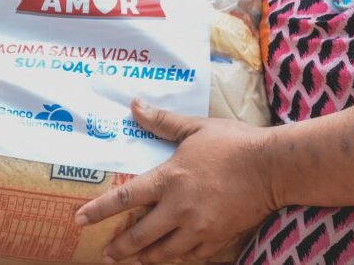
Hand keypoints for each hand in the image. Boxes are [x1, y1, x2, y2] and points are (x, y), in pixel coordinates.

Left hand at [75, 99, 274, 263]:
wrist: (274, 167)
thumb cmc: (233, 143)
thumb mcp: (195, 128)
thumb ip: (162, 122)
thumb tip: (134, 105)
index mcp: (170, 178)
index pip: (126, 197)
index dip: (100, 210)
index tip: (80, 220)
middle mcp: (179, 208)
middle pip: (140, 235)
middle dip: (120, 248)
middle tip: (106, 255)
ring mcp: (199, 227)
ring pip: (164, 252)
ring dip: (145, 258)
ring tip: (134, 261)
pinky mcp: (218, 239)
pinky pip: (191, 257)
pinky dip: (177, 258)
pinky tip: (170, 258)